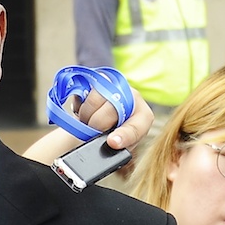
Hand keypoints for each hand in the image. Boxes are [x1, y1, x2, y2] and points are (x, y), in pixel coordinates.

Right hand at [23, 87, 153, 165]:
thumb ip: (117, 147)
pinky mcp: (100, 77)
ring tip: (88, 122)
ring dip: (87, 116)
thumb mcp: (117, 147)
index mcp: (143, 116)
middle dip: (98, 125)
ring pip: (96, 100)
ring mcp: (117, 84)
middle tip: (92, 132)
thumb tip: (110, 144)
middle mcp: (133, 96)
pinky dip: (81, 105)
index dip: (124, 134)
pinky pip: (86, 91)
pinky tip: (85, 111)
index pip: (137, 124)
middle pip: (112, 109)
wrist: (97, 124)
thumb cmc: (110, 137)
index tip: (112, 142)